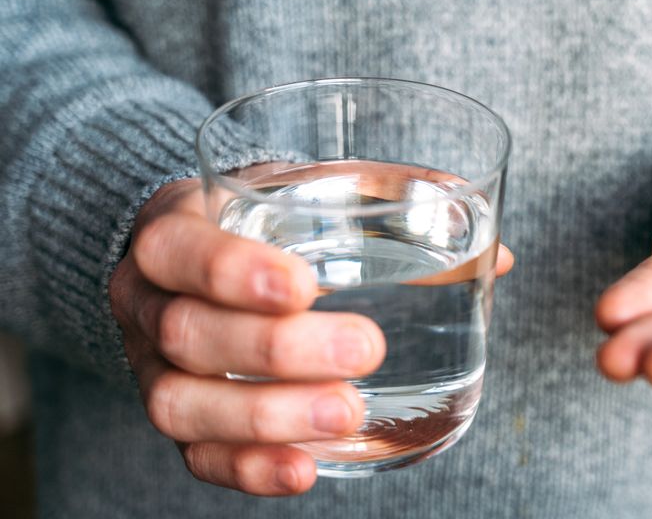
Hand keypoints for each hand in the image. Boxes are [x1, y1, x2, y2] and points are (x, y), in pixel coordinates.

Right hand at [110, 178, 512, 494]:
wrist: (210, 249)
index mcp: (175, 229)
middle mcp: (148, 301)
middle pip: (189, 334)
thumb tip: (497, 254)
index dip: (232, 271)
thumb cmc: (276, 217)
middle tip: (365, 348)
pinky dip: (248, 468)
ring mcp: (153, 366)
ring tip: (348, 412)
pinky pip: (195, 456)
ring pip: (180, 406)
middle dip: (277, 350)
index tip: (304, 285)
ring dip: (266, 416)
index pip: (177, 249)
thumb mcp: (318, 189)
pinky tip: (305, 468)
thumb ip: (399, 205)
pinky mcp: (179, 419)